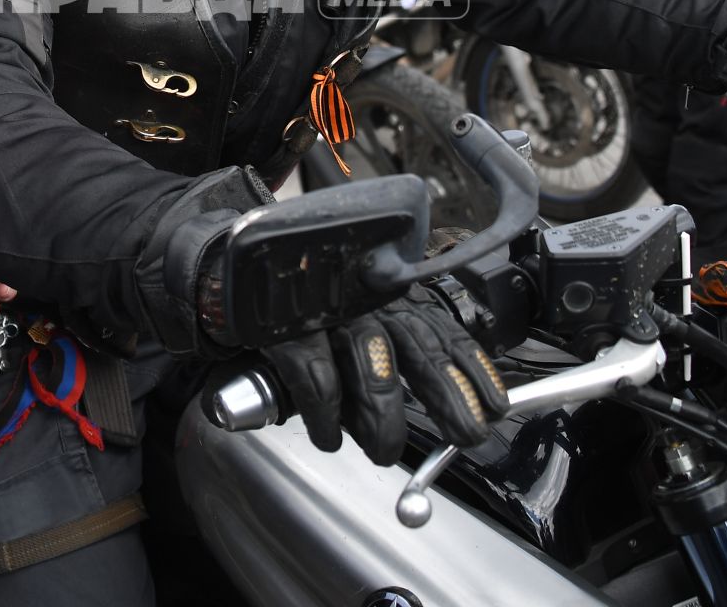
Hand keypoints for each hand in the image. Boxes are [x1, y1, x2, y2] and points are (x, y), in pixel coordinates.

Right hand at [261, 286, 508, 467]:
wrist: (230, 276)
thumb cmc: (303, 311)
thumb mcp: (358, 322)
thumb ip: (390, 360)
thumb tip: (428, 413)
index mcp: (388, 297)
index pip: (442, 330)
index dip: (473, 370)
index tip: (496, 406)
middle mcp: (366, 300)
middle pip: (419, 350)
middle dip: (449, 398)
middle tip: (467, 435)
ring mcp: (328, 311)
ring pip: (372, 369)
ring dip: (382, 419)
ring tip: (383, 451)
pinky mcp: (288, 329)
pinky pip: (317, 380)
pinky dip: (326, 418)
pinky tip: (329, 437)